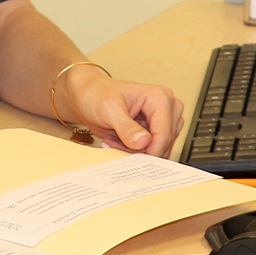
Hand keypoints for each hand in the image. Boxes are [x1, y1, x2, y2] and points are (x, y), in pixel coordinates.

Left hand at [62, 65, 182, 156]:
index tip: (134, 160)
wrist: (89, 96)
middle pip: (163, 142)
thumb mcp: (108, 110)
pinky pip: (151, 150)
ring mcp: (164, 120)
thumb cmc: (97, 95)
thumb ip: (126, 127)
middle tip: (114, 143)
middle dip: (139, 150)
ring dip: (135, 151)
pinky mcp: (157, 130)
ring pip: (158, 149)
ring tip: (114, 139)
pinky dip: (134, 151)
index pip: (164, 132)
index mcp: (159, 97)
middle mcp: (167, 107)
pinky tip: (118, 141)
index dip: (151, 150)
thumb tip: (144, 142)